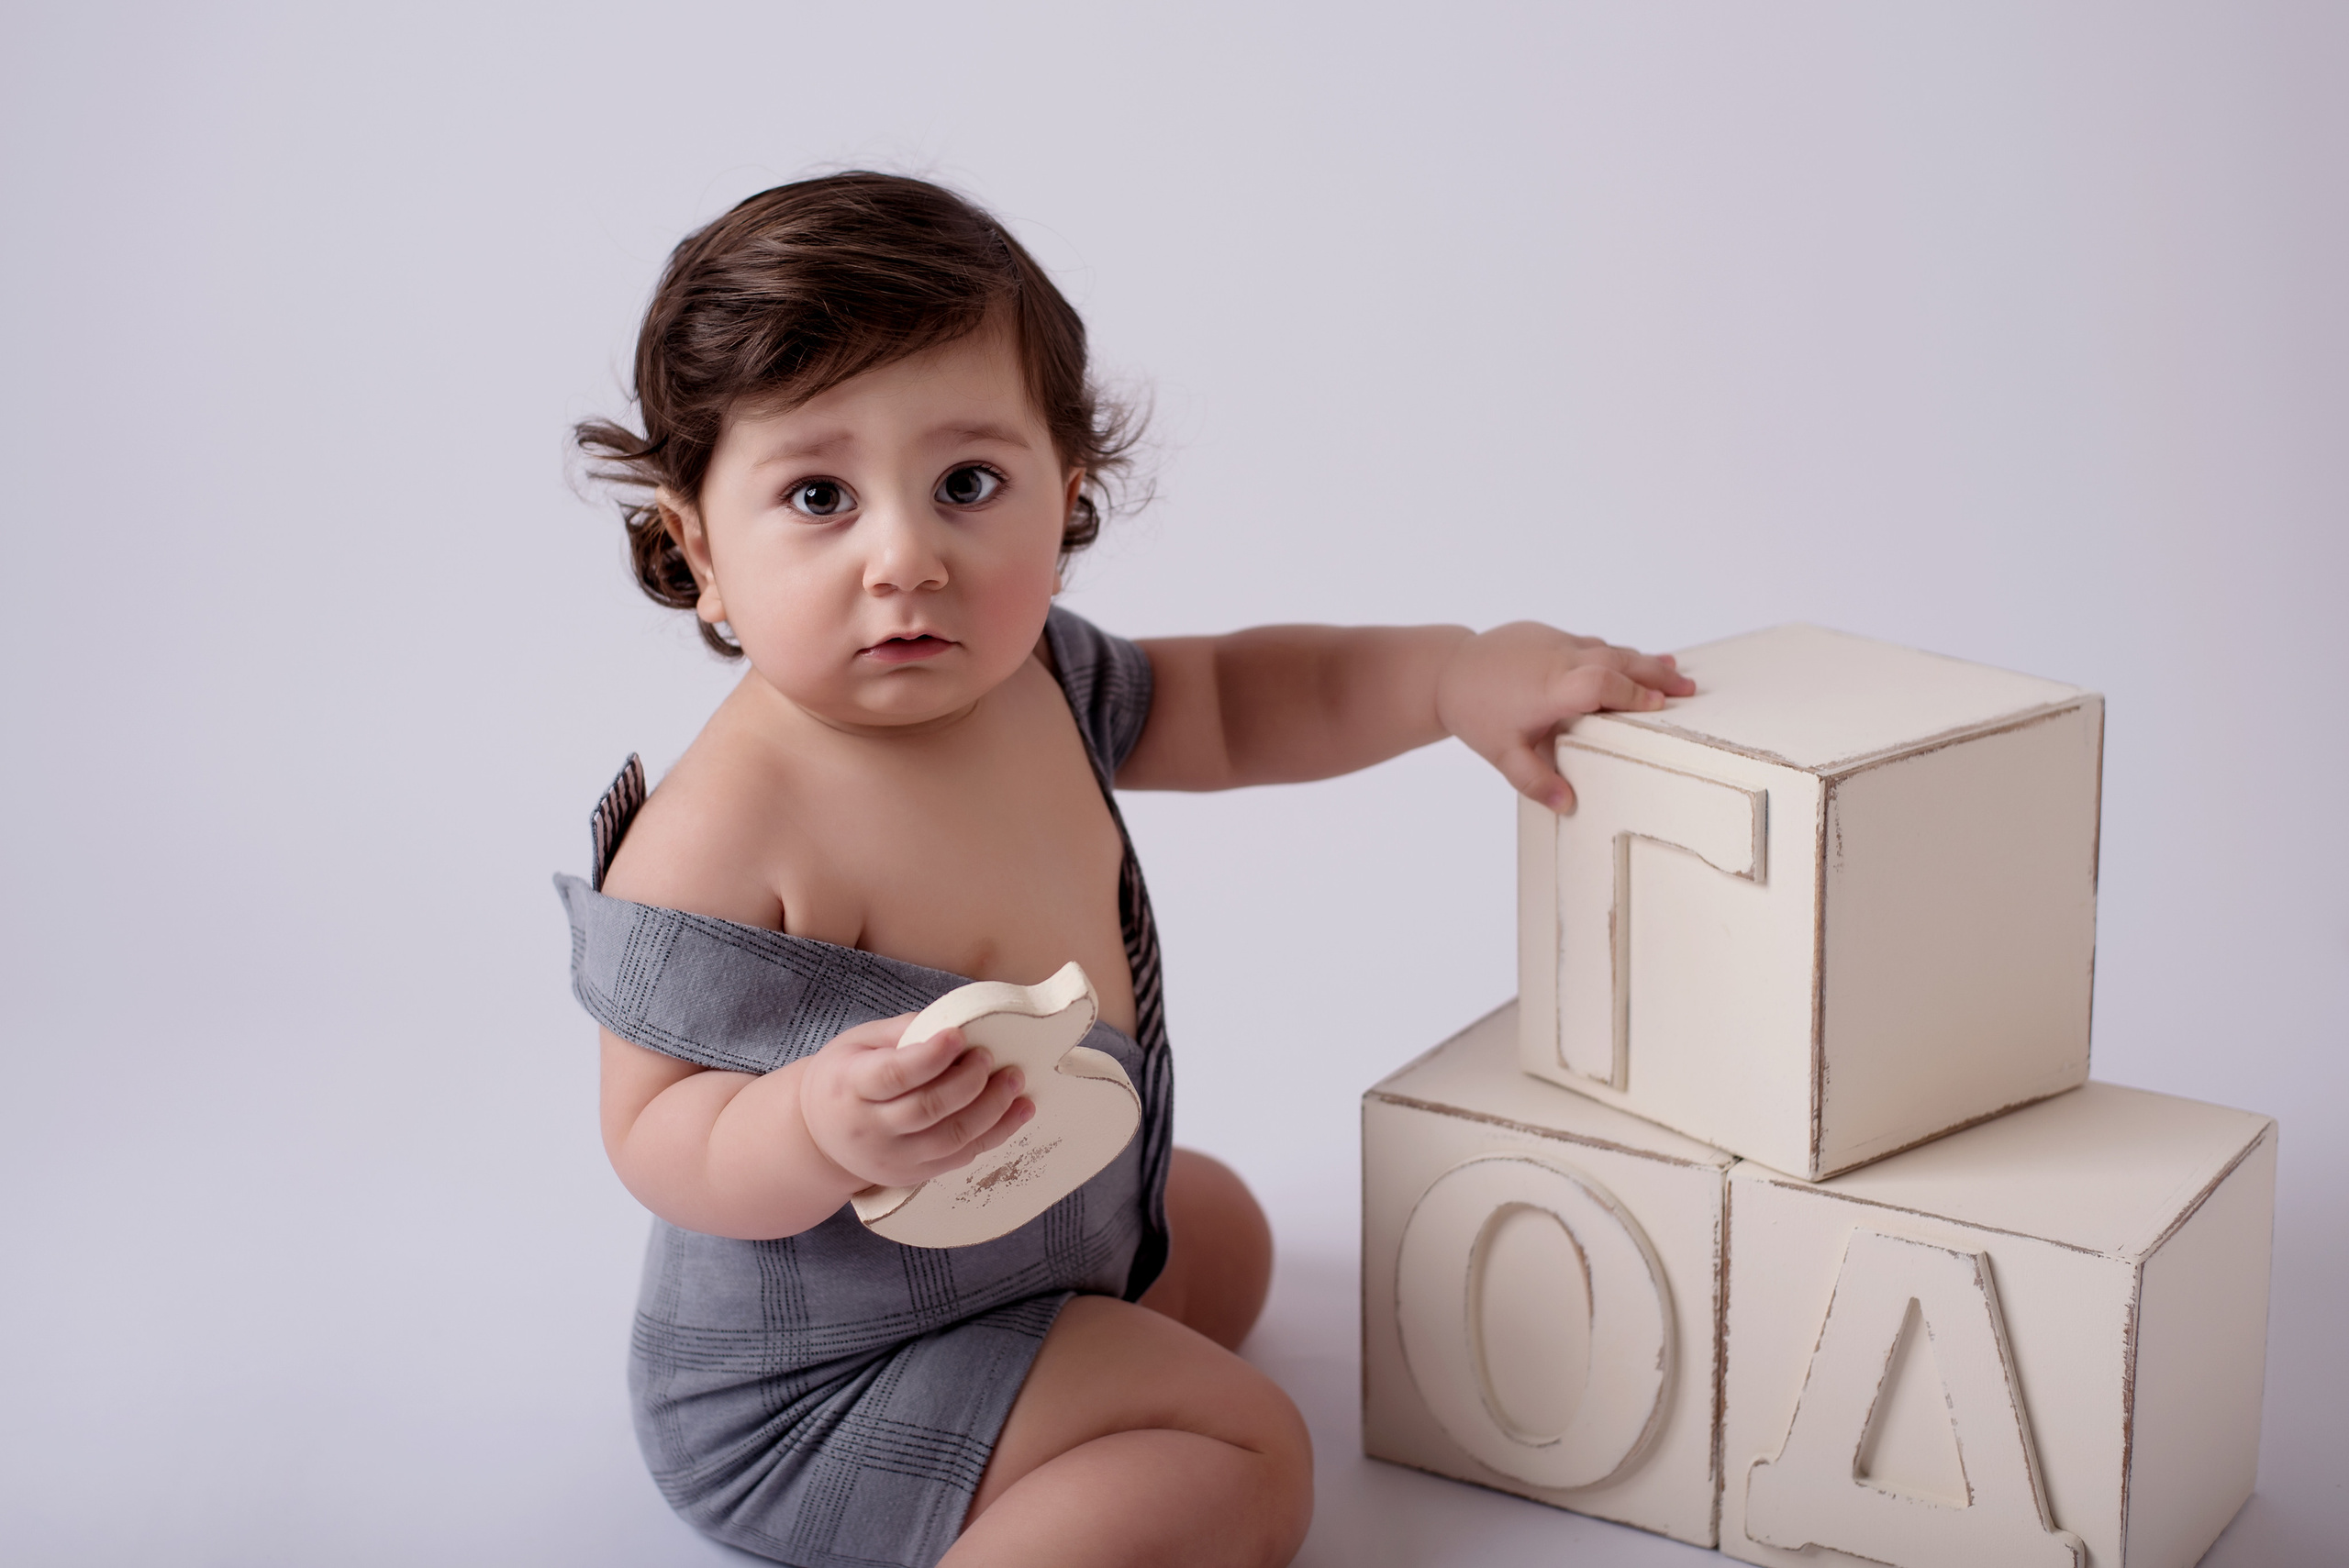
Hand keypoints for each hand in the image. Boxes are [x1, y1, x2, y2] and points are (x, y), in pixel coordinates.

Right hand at [798, 1014, 1034, 1191]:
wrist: (818, 1136)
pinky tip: (1018, 1112)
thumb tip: (959, 1022)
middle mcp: (869, 1129)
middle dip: (968, 1083)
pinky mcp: (913, 1175)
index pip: (893, 1075)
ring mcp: (892, 1158)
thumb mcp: (859, 1042)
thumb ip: (905, 1031)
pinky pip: (959, 1158)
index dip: (929, 1056)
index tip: (958, 1036)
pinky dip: (994, 1135)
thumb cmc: (846, 1076)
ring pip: (950, 1139)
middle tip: (991, 1058)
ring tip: (1015, 1081)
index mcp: (850, 1086)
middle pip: (926, 1110)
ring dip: (991, 1111)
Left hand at [1434, 622, 1695, 809]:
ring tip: (1674, 672)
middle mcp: (1557, 659)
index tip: (1659, 704)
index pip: (1599, 683)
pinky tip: (1633, 663)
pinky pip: (1591, 643)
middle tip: (1687, 689)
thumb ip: (1535, 780)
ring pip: (1606, 648)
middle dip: (1653, 674)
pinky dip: (1616, 654)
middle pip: (1616, 659)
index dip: (1630, 692)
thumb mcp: (1502, 754)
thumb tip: (1567, 805)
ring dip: (1641, 661)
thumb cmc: (1476, 713)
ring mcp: (1554, 642)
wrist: (1447, 670)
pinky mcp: (1550, 635)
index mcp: (1549, 688)